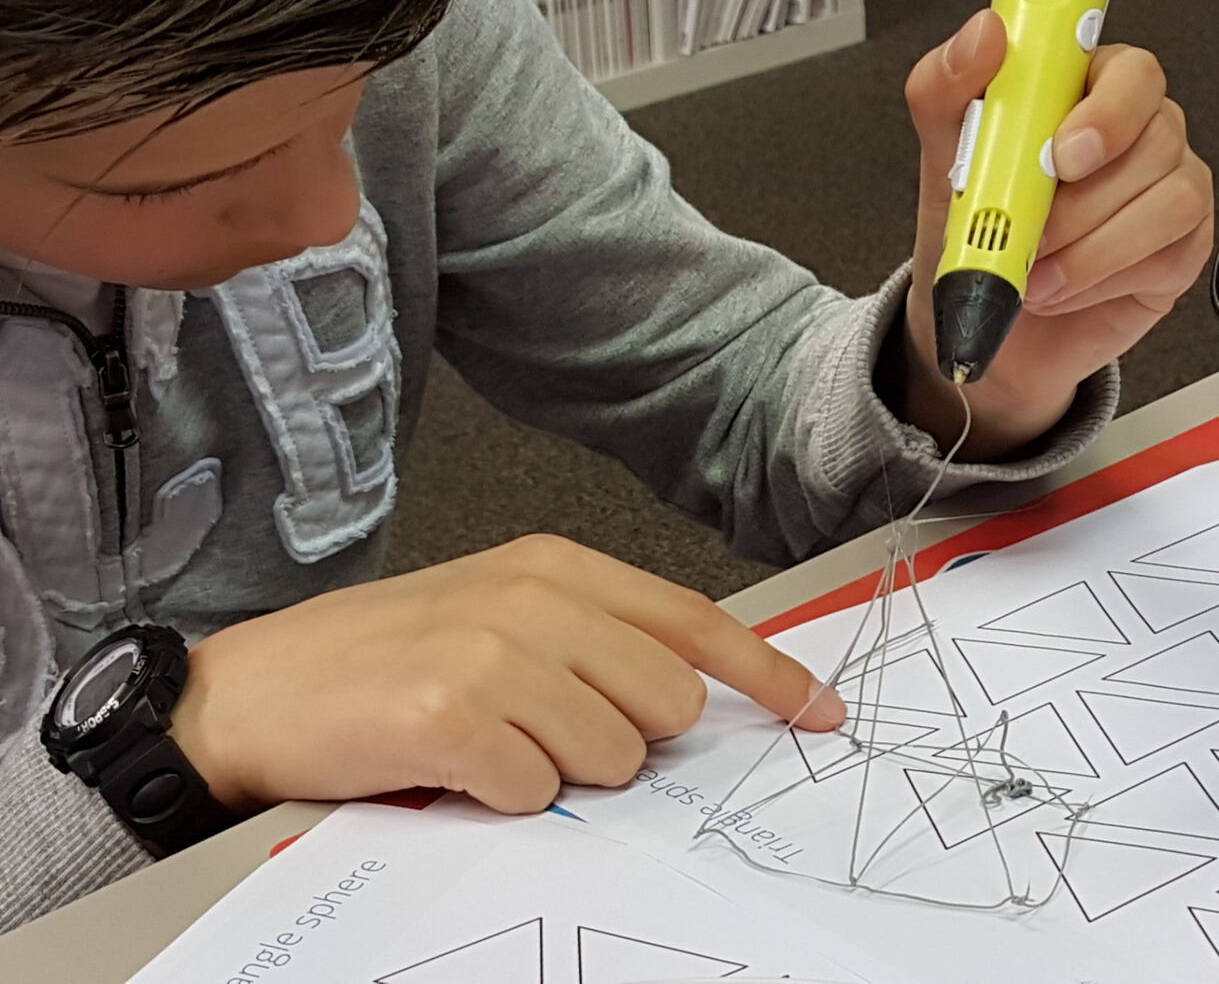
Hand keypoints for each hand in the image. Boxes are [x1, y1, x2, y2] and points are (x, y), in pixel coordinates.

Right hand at [169, 535, 845, 813]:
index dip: (766, 673)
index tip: (818, 711)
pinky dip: (504, 796)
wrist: (255, 689)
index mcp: (553, 566)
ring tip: (490, 742)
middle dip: (626, 739)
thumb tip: (685, 704)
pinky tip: (455, 765)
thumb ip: (596, 643)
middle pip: (666, 702)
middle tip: (547, 729)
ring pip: (611, 755)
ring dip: (558, 770)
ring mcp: (491, 653)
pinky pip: (538, 793)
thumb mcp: (499, 617)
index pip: (692, 621)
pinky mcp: (450, 716)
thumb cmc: (381, 656)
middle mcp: (531, 598)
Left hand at [896, 10, 1214, 459]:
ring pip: (1166, 202)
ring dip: (1086, 249)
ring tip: (1032, 269)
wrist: (981, 319)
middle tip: (1030, 230)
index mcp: (1085, 95)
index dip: (1106, 110)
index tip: (1062, 155)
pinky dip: (1097, 279)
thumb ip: (945, 90)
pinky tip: (1060, 288)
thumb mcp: (941, 162)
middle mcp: (1136, 134)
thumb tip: (980, 37)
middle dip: (1081, 200)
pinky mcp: (1179, 249)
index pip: (1129, 72)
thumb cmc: (972, 234)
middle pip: (1156, 138)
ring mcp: (1166, 188)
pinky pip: (1167, 255)